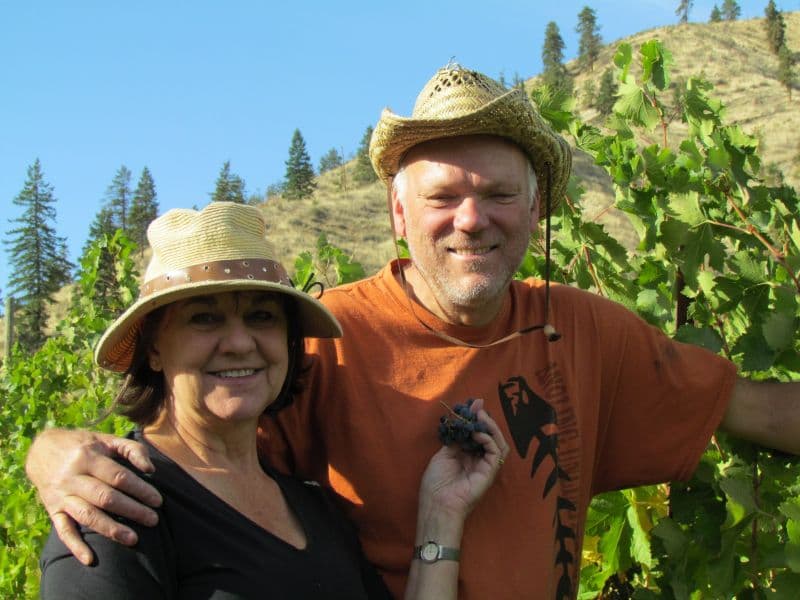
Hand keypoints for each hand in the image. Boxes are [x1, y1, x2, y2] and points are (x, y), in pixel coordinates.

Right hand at [25, 428, 162, 564]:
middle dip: (132, 510)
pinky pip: (63, 530)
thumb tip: (151, 470)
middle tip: (153, 520)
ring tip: (133, 539)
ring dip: (111, 529)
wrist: (42, 450)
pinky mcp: (52, 510)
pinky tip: (90, 559)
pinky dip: (75, 546)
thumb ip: (132, 450)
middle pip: (105, 498)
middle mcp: (73, 477)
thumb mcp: (107, 439)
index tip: (158, 501)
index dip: (140, 489)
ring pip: (87, 516)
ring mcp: (61, 496)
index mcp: (88, 457)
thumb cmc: (84, 445)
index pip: (119, 477)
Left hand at [418, 398, 508, 519]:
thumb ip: (456, 438)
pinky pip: (496, 452)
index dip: (476, 419)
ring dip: (491, 427)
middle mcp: (479, 460)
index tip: (473, 404)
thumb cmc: (436, 483)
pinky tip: (478, 434)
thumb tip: (463, 419)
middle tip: (478, 406)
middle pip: (490, 436)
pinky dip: (489, 439)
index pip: (477, 434)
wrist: (437, 504)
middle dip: (485, 419)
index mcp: (467, 456)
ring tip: (481, 416)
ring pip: (498, 443)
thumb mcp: (444, 454)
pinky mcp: (490, 473)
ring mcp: (486, 467)